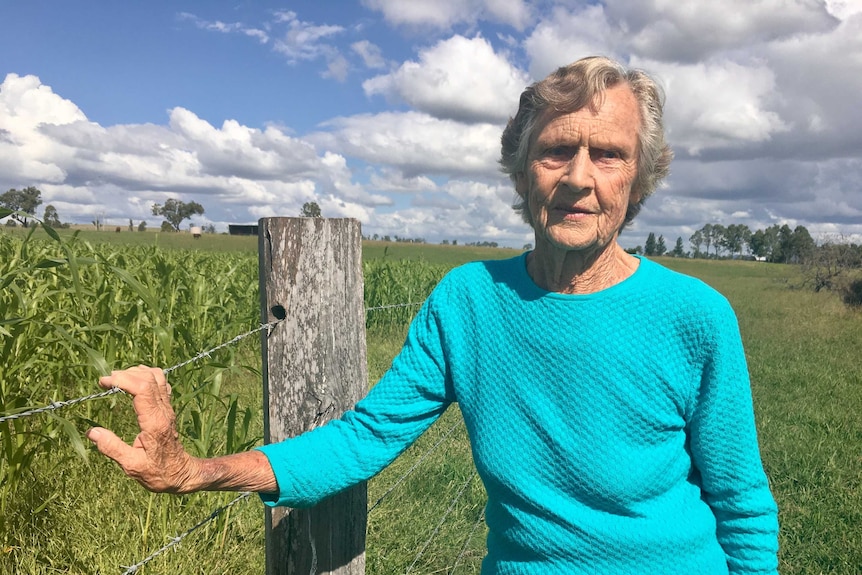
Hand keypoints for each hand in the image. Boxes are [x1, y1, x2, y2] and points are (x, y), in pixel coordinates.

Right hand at [86, 365, 200, 492]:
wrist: (181, 473)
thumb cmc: (158, 473)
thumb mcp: (132, 466)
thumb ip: (112, 448)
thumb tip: (92, 432)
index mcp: (154, 422)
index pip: (143, 389)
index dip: (123, 379)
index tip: (104, 381)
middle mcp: (164, 411)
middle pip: (149, 378)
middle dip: (126, 374)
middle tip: (106, 380)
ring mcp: (168, 408)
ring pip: (158, 377)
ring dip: (137, 372)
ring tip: (117, 379)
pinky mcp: (168, 408)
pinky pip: (161, 383)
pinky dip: (146, 376)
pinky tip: (134, 382)